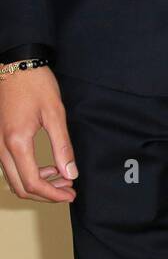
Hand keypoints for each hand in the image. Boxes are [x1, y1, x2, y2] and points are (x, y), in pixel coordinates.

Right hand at [0, 66, 77, 201]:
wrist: (16, 64)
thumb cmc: (36, 84)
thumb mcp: (55, 112)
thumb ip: (62, 146)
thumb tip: (70, 173)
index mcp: (17, 142)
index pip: (32, 183)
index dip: (52, 194)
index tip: (70, 194)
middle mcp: (1, 148)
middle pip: (21, 186)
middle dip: (46, 193)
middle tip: (69, 189)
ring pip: (14, 179)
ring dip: (37, 184)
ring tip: (62, 177)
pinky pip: (10, 167)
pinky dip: (28, 173)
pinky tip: (47, 167)